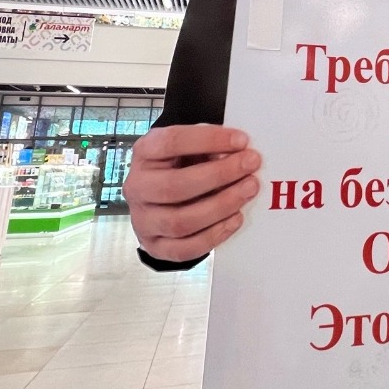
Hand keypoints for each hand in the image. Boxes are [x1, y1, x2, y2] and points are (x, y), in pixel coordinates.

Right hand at [126, 124, 260, 262]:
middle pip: (175, 185)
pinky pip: (185, 249)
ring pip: (180, 221)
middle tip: (250, 165)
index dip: (209, 140)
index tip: (242, 140)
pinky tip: (236, 218)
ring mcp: (142, 220)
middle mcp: (137, 187)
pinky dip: (214, 235)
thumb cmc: (181, 165)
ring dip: (221, 206)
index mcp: (144, 153)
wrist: (160, 197)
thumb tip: (239, 155)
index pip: (172, 142)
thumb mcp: (191, 148)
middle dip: (219, 175)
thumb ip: (210, 148)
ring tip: (248, 190)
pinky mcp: (154, 246)